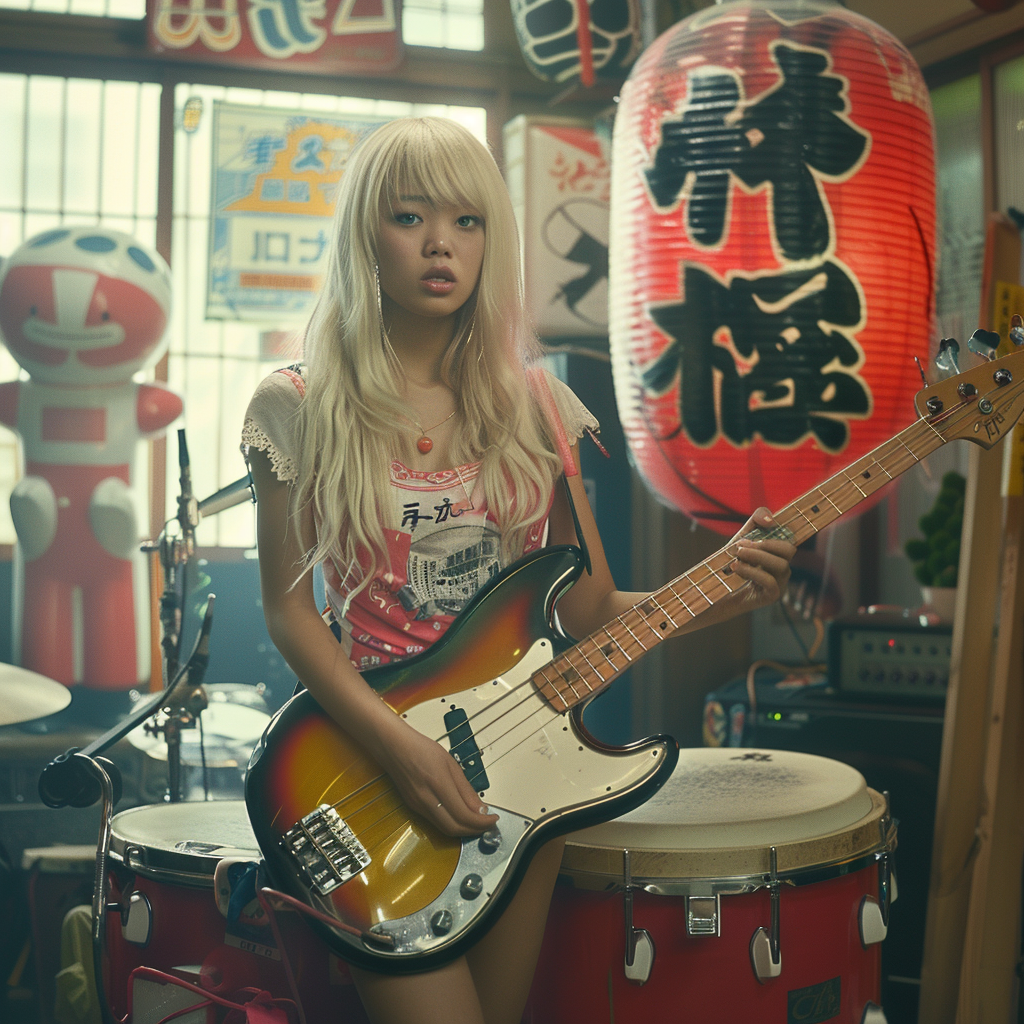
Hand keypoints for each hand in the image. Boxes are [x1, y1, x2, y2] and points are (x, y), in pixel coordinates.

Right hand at [375, 718, 498, 837]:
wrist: (394, 747)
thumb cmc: (420, 749)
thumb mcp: (451, 763)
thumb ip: (466, 789)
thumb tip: (480, 808)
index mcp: (438, 784)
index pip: (465, 815)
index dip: (482, 822)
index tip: (493, 820)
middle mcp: (426, 799)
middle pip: (455, 828)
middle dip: (475, 830)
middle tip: (487, 825)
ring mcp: (418, 806)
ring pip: (445, 829)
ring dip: (463, 829)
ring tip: (477, 822)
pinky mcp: (414, 808)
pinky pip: (436, 823)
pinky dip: (451, 823)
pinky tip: (459, 817)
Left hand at [727, 507, 795, 608]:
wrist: (717, 591)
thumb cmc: (731, 564)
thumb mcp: (741, 539)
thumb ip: (755, 522)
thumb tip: (771, 519)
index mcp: (778, 554)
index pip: (789, 538)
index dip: (783, 528)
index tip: (766, 523)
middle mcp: (782, 568)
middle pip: (789, 550)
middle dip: (766, 544)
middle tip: (742, 545)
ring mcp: (780, 583)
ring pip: (781, 565)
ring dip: (757, 556)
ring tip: (737, 556)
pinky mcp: (772, 596)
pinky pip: (771, 581)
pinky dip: (752, 571)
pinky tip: (736, 567)